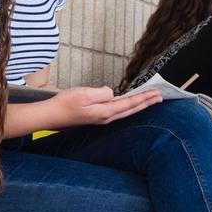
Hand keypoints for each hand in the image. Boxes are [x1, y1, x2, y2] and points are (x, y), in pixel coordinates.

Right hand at [45, 86, 161, 128]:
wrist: (50, 115)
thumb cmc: (65, 104)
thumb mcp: (85, 94)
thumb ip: (102, 93)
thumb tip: (112, 93)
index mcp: (106, 112)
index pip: (130, 103)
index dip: (144, 98)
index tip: (156, 94)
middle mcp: (106, 117)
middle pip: (131, 109)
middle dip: (147, 103)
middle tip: (160, 97)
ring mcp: (101, 118)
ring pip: (126, 110)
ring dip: (139, 104)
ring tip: (150, 99)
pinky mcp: (96, 116)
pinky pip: (118, 110)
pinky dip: (128, 105)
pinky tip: (129, 103)